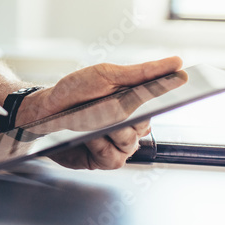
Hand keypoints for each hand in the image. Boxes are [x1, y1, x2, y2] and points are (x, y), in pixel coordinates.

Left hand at [16, 57, 183, 170]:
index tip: (180, 84)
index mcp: (138, 105)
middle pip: (143, 124)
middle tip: (106, 105)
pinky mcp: (105, 161)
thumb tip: (177, 63)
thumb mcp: (107, 75)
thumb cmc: (75, 92)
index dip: (169, 96)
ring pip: (128, 141)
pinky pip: (113, 156)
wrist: (44, 111)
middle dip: (124, 114)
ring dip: (107, 128)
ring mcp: (121, 146)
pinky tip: (86, 136)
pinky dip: (98, 144)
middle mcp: (133, 128)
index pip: (162, 103)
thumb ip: (142, 72)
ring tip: (89, 119)